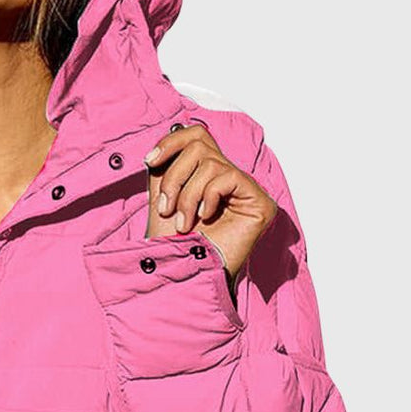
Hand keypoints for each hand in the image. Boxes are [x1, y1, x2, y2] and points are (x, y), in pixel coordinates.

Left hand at [144, 124, 276, 279]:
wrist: (184, 276)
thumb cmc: (173, 245)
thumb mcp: (162, 200)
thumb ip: (165, 170)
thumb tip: (162, 146)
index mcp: (206, 176)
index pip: (196, 135)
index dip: (172, 141)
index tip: (149, 161)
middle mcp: (228, 178)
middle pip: (200, 144)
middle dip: (175, 176)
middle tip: (166, 208)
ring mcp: (245, 190)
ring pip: (210, 162)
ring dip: (188, 194)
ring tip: (183, 222)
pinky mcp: (260, 202)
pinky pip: (228, 177)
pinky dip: (208, 196)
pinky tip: (206, 218)